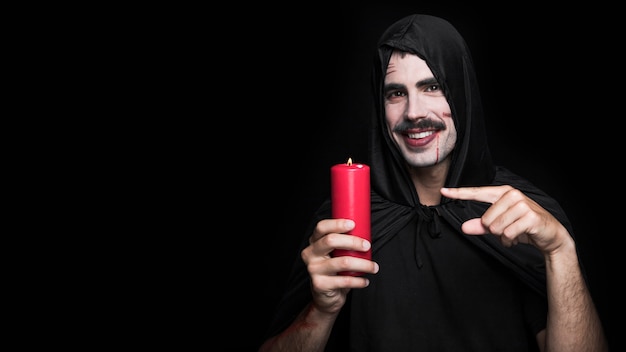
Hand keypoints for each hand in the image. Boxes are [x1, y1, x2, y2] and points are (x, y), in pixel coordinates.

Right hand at [300, 219, 378, 313]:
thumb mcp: (335, 254)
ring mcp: (313, 269)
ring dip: (363, 264)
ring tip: (373, 267)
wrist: (326, 297)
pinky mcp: (319, 284)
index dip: (337, 224)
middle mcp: (310, 254)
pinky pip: (344, 280)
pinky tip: (365, 281)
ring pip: (342, 262)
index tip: (353, 224)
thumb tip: (365, 232)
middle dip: (353, 241)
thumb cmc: (334, 271)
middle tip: (367, 246)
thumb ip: (343, 243)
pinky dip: (358, 281)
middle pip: (330, 241)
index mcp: (314, 242)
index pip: (321, 227)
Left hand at [440, 185, 569, 253]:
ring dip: (503, 236)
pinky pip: (508, 233)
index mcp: (503, 193)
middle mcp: (512, 195)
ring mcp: (522, 204)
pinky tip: (520, 236)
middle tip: (508, 229)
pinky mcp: (530, 216)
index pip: (477, 193)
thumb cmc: (523, 226)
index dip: (459, 193)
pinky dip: (511, 240)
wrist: (549, 234)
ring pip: (496, 227)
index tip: (443, 191)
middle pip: (486, 219)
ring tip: (514, 233)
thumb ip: (481, 226)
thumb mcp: (500, 225)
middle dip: (494, 230)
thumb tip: (464, 228)